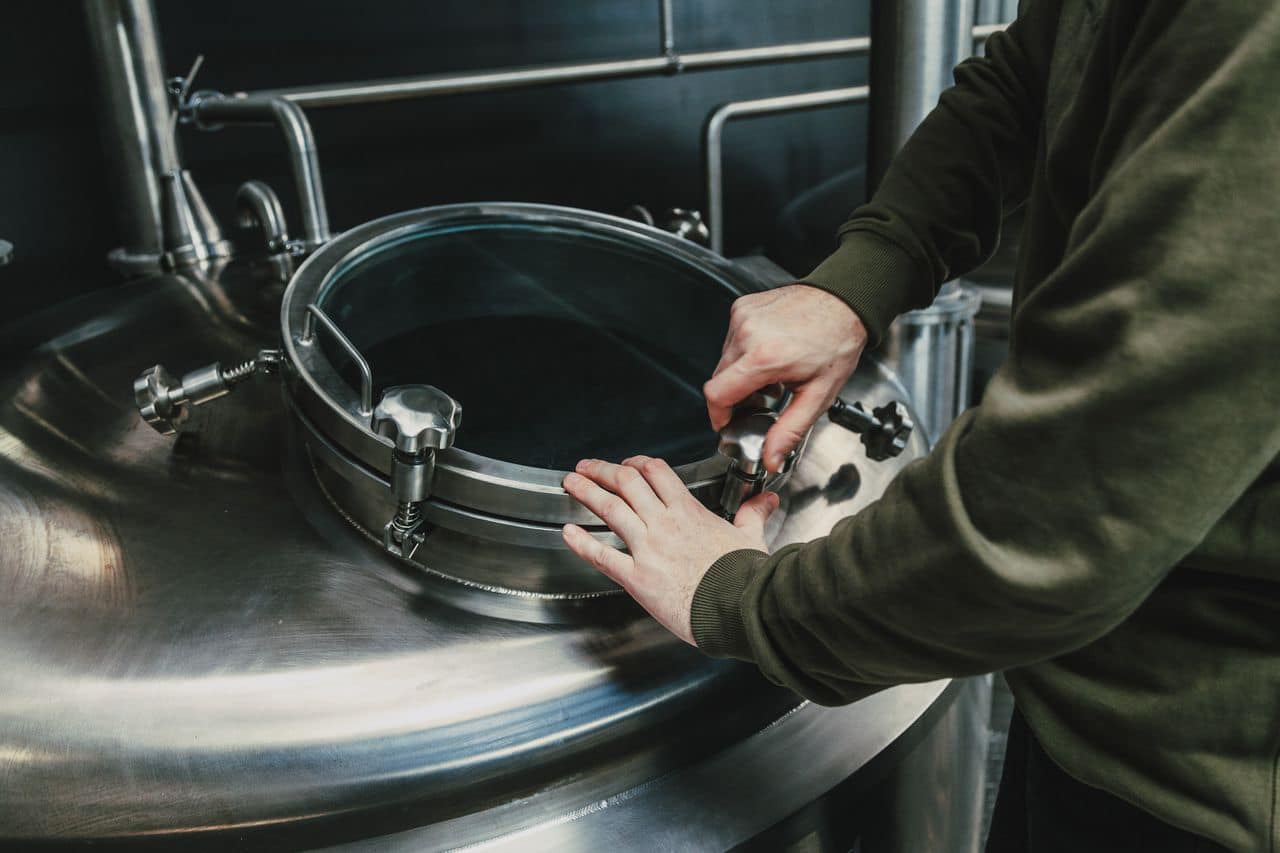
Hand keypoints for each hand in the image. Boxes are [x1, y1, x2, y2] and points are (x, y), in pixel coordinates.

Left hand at [562, 456, 778, 644]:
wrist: (740, 608)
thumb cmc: (746, 577)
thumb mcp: (751, 538)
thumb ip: (753, 514)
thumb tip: (767, 500)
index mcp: (689, 512)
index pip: (656, 473)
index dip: (637, 463)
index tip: (627, 464)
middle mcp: (664, 524)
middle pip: (626, 483)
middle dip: (602, 471)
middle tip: (586, 467)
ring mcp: (648, 549)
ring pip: (610, 509)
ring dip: (586, 493)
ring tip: (570, 484)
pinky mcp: (638, 578)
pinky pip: (603, 556)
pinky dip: (581, 543)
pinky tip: (568, 533)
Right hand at [705, 284, 867, 471]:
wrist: (845, 302)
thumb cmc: (837, 342)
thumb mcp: (818, 395)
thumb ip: (789, 430)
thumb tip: (770, 458)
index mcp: (765, 358)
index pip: (717, 394)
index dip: (718, 415)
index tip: (728, 422)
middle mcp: (748, 334)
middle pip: (719, 379)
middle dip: (735, 396)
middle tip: (763, 398)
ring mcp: (743, 317)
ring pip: (724, 360)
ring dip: (740, 373)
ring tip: (771, 374)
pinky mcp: (743, 307)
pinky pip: (731, 339)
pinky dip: (743, 351)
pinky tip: (768, 352)